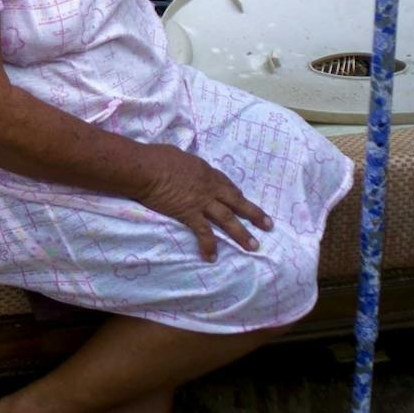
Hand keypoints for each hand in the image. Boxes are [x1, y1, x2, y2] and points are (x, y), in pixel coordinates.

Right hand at [136, 146, 272, 261]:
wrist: (145, 168)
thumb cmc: (155, 157)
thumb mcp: (177, 155)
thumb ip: (184, 163)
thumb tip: (180, 165)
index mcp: (205, 171)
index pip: (226, 183)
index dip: (235, 193)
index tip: (241, 199)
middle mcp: (209, 187)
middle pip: (237, 201)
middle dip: (254, 214)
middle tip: (268, 225)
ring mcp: (201, 201)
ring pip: (228, 219)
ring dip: (242, 234)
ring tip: (254, 246)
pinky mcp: (189, 214)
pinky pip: (203, 232)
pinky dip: (209, 245)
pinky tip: (212, 257)